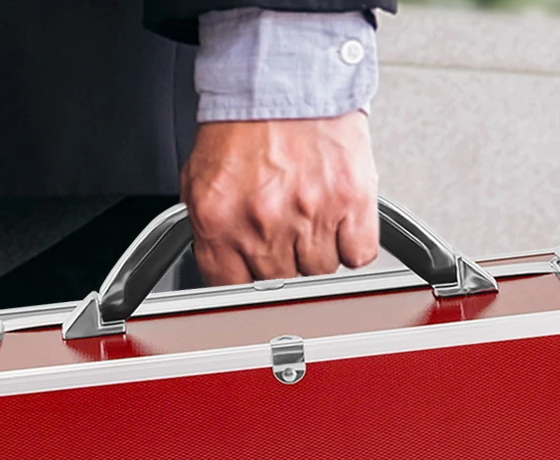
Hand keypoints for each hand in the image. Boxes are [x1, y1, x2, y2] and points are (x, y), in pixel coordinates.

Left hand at [180, 112, 378, 285]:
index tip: (253, 272)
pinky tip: (341, 219)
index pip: (231, 288)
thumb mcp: (201, 177)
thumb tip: (220, 266)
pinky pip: (358, 254)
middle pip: (280, 282)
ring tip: (312, 211)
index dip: (245, 279)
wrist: (286, 71)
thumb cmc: (245, 121)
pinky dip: (354, 243)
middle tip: (285, 225)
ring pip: (320, 270)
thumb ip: (207, 229)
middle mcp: (262, 223)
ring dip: (319, 248)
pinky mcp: (350, 201)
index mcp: (219, 222)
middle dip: (283, 259)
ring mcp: (309, 214)